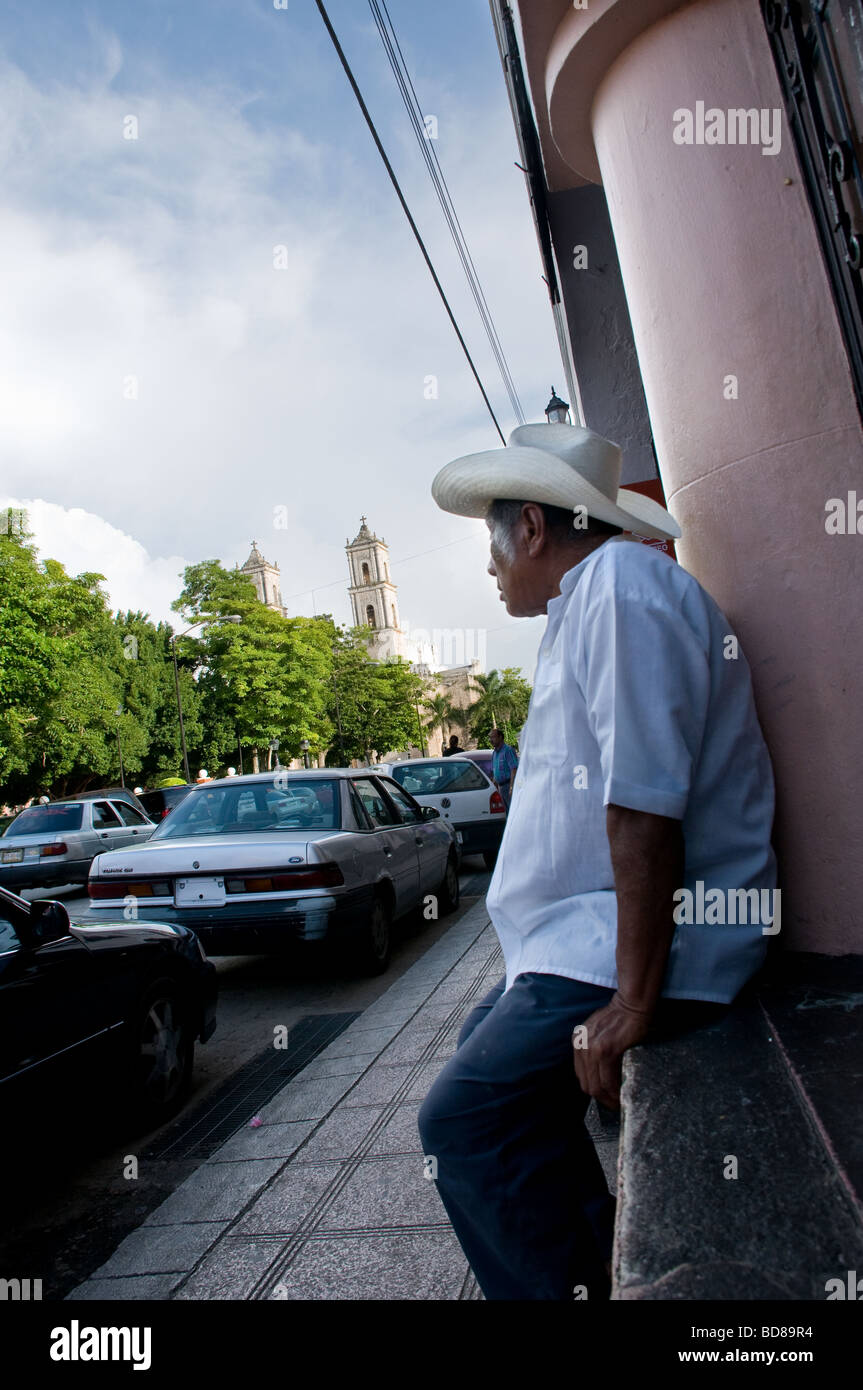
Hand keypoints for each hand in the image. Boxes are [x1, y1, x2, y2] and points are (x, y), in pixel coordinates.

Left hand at [572, 994, 654, 1109]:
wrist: (632, 1004)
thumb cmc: (620, 1017)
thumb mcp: (598, 1031)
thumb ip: (594, 1049)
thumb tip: (600, 1072)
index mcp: (577, 1041)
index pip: (581, 1075)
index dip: (594, 1089)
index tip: (606, 1097)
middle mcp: (581, 1045)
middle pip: (586, 1083)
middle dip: (601, 1098)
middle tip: (614, 1105)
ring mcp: (592, 1048)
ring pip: (596, 1086)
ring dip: (608, 1099)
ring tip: (619, 1104)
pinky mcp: (606, 1051)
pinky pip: (608, 1081)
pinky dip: (615, 1092)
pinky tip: (622, 1096)